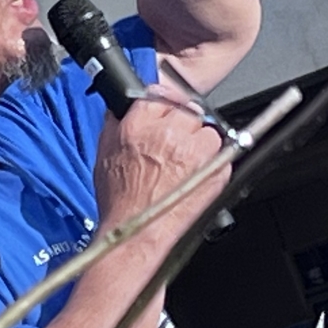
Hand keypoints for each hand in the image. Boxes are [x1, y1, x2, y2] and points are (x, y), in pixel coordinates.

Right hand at [92, 92, 227, 254]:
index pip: (161, 94)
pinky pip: (223, 151)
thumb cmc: (120, 202)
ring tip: (187, 162)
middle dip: (184, 123)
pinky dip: (214, 160)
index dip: (165, 105)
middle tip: (175, 142)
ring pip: (209, 129)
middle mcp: (170, 133)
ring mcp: (196, 151)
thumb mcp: (104, 153)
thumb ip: (116, 124)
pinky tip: (196, 175)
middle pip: (189, 109)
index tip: (167, 111)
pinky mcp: (217, 169)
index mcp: (139, 125)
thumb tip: (123, 109)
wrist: (137, 233)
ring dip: (201, 141)